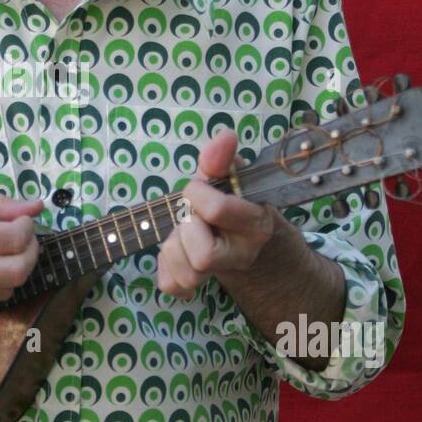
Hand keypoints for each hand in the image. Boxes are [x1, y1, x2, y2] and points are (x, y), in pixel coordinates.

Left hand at [156, 130, 277, 299]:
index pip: (216, 211)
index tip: (197, 189)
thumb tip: (225, 136)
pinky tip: (177, 251)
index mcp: (255, 225)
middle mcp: (242, 255)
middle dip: (186, 228)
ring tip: (186, 232)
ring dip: (174, 247)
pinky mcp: (196, 286)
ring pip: (187, 274)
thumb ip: (222, 160)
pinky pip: (171, 285)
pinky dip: (166, 268)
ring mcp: (221, 274)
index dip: (197, 194)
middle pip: (202, 255)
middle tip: (192, 215)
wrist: (249, 244)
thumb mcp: (231, 178)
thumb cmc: (235, 204)